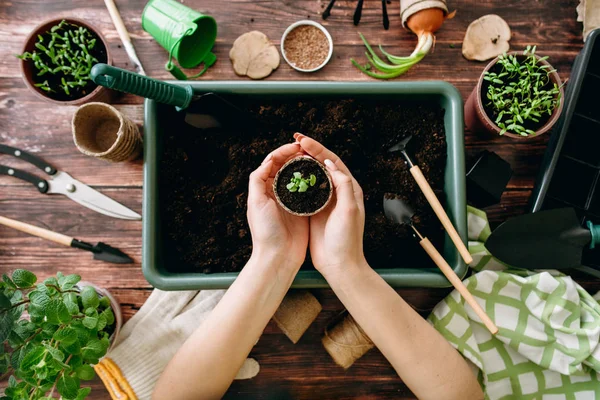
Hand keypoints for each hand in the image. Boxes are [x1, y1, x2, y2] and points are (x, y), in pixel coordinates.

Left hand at [247, 143, 308, 270]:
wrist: (278, 257)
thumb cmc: (265, 232)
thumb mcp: (256, 202)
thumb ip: (257, 180)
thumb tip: (267, 161)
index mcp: (263, 189)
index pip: (272, 163)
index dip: (283, 152)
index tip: (296, 147)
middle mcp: (276, 193)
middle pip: (286, 167)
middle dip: (296, 156)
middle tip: (308, 149)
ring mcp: (290, 201)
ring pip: (298, 176)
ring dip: (305, 166)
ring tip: (315, 158)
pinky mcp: (303, 209)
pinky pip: (308, 190)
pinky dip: (313, 180)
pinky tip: (321, 175)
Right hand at [294, 133, 367, 276]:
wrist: (340, 265)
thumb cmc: (347, 240)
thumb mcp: (348, 210)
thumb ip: (343, 185)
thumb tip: (329, 163)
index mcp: (349, 189)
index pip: (333, 161)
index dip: (318, 148)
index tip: (303, 140)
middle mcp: (338, 192)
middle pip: (323, 164)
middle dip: (309, 150)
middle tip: (295, 140)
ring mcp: (326, 201)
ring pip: (314, 175)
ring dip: (302, 162)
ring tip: (289, 153)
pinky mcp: (315, 210)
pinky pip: (306, 189)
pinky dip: (298, 179)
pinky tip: (288, 175)